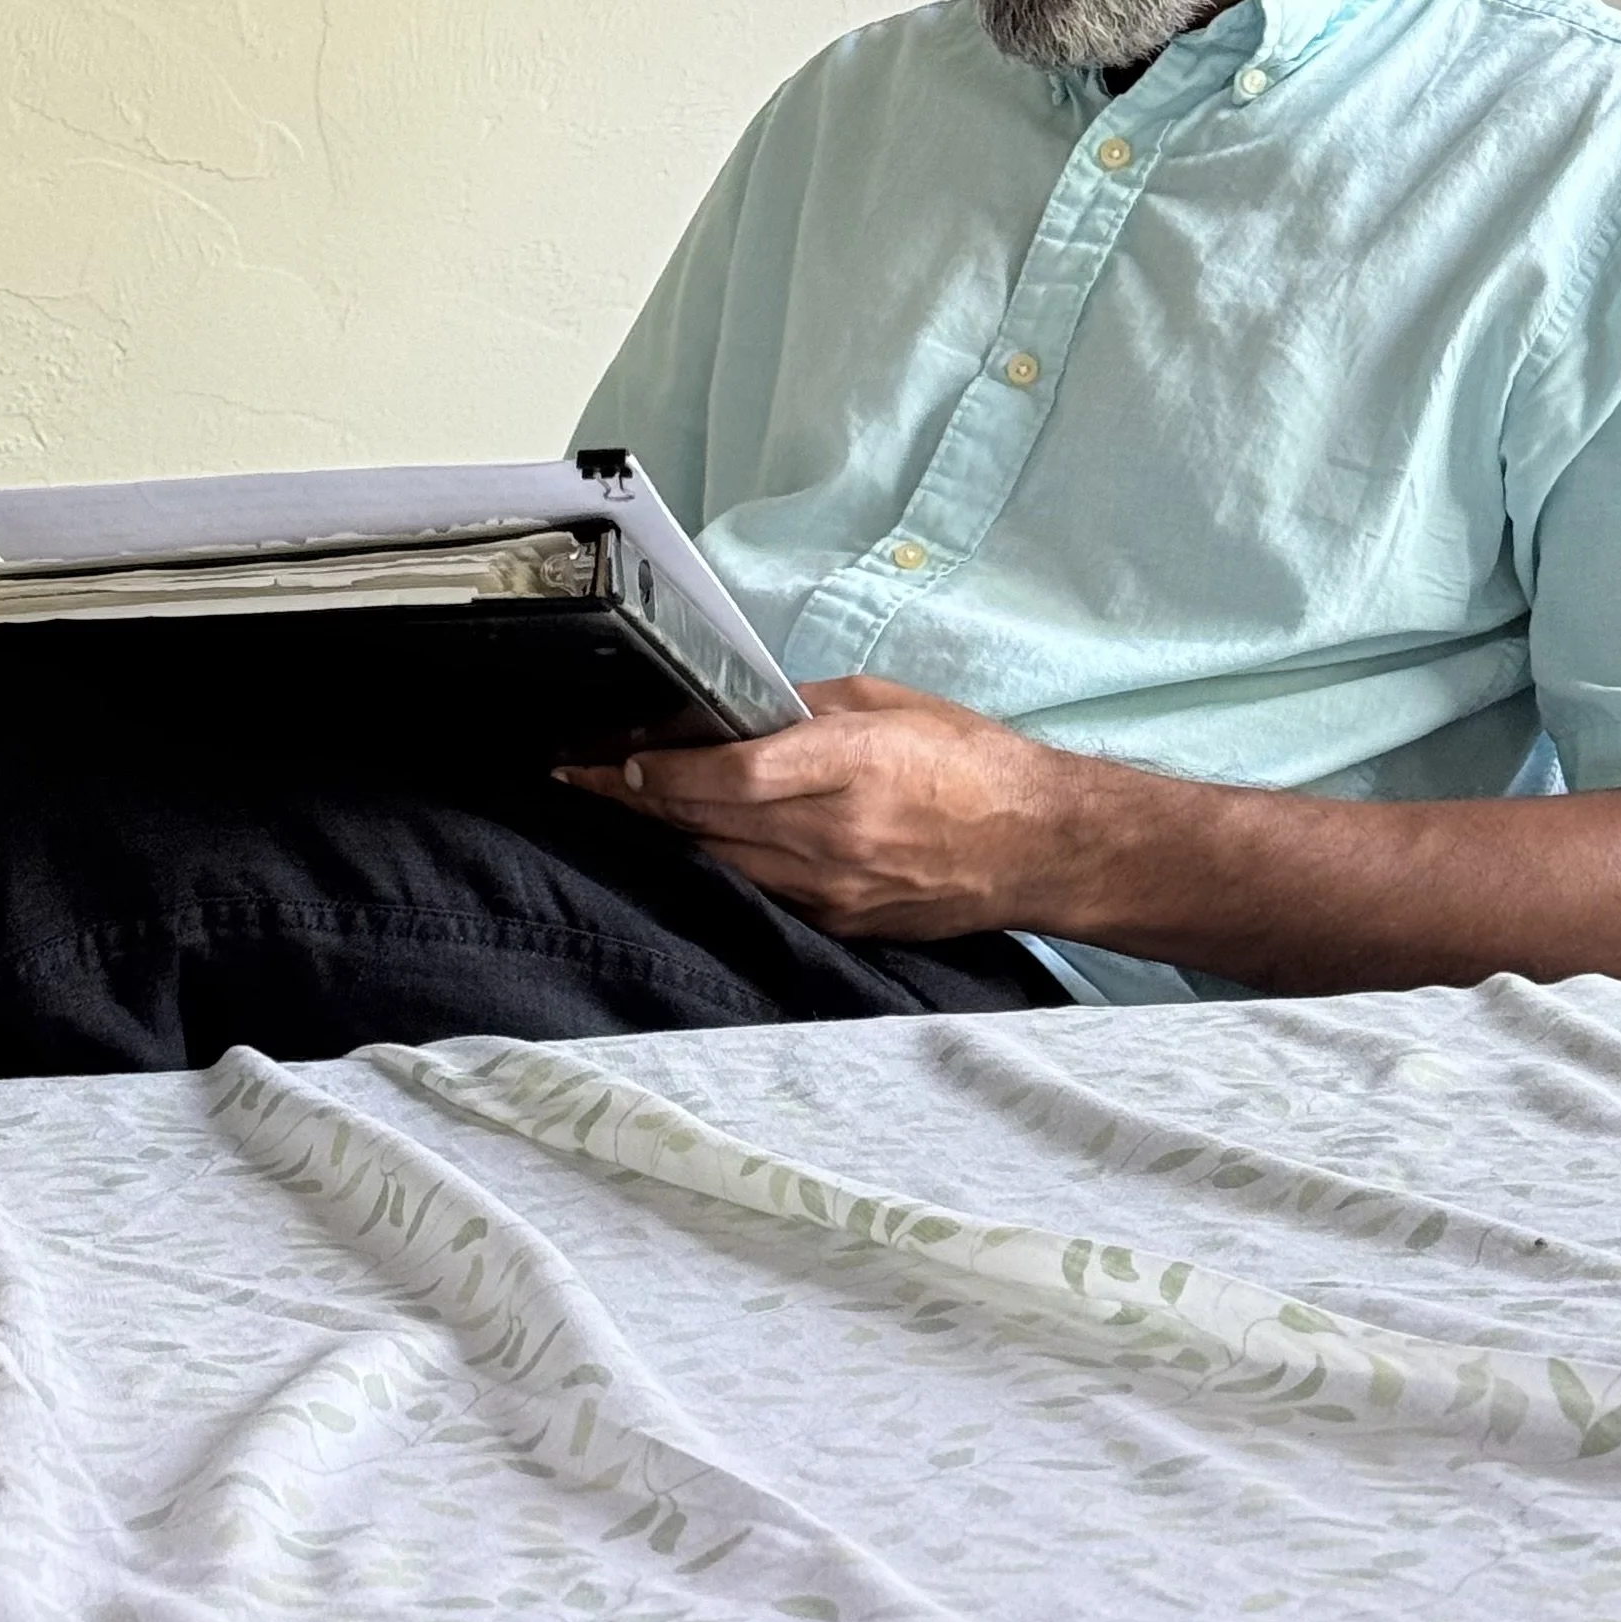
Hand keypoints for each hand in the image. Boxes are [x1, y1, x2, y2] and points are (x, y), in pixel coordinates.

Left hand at [558, 676, 1074, 939]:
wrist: (1038, 846)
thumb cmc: (972, 763)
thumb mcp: (894, 701)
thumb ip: (814, 705)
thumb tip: (750, 704)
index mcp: (850, 765)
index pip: (730, 776)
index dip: (663, 772)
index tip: (617, 758)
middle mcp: (835, 834)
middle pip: (709, 823)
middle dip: (639, 800)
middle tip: (582, 779)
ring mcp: (835, 887)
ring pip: (724, 861)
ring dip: (670, 834)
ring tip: (621, 806)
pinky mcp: (841, 920)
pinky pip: (760, 889)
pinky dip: (722, 862)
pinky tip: (695, 842)